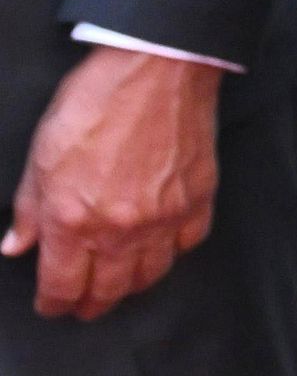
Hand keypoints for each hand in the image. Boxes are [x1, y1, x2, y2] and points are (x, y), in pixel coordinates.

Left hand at [5, 46, 220, 319]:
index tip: (51, 306)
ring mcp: (165, 216)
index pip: (63, 285)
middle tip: (83, 307)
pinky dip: (171, 252)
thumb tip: (17, 245)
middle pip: (108, 290)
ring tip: (119, 284)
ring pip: (150, 275)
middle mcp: (121, 228)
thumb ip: (28, 208)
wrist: (156, 68)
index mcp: (74, 219)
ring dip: (130, 286)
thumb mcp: (41, 154)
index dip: (54, 304)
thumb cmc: (95, 101)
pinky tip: (160, 246)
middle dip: (91, 304)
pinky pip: (186, 244)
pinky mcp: (198, 199)